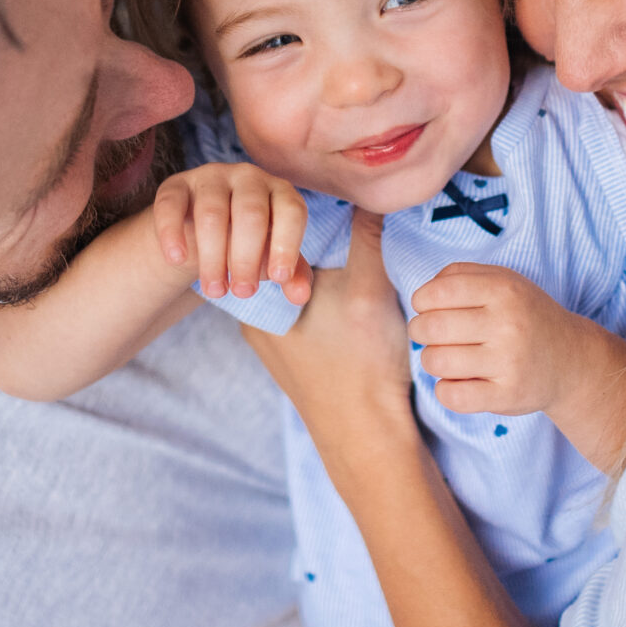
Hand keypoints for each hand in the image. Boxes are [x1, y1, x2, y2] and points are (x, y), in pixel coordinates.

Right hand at [152, 164, 312, 304]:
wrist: (202, 230)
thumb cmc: (249, 243)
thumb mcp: (272, 257)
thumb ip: (291, 274)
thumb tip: (300, 296)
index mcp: (280, 191)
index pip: (291, 211)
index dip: (287, 244)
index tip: (278, 279)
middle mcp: (248, 177)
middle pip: (250, 214)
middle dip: (246, 258)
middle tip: (242, 293)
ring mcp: (211, 177)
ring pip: (212, 213)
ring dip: (212, 257)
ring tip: (215, 290)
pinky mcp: (176, 185)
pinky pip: (172, 204)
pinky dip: (172, 233)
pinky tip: (177, 259)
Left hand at [239, 213, 417, 472]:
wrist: (367, 437)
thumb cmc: (363, 363)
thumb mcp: (370, 287)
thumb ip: (367, 234)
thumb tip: (371, 189)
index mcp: (258, 300)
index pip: (265, 238)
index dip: (295, 218)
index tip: (328, 211)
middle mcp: (253, 321)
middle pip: (276, 262)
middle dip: (306, 245)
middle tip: (343, 235)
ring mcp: (271, 343)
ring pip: (288, 289)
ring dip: (317, 275)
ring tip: (350, 270)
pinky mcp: (292, 360)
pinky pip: (300, 314)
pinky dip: (320, 301)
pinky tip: (348, 304)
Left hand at [409, 263, 604, 417]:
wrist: (570, 360)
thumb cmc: (525, 316)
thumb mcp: (503, 281)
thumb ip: (460, 275)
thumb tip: (422, 295)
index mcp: (503, 290)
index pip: (437, 292)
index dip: (421, 301)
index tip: (427, 309)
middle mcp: (507, 324)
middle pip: (432, 327)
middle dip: (420, 331)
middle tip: (430, 334)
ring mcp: (509, 362)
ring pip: (437, 361)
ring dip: (431, 360)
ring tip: (446, 357)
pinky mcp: (507, 396)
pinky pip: (453, 396)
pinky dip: (445, 390)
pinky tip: (456, 382)